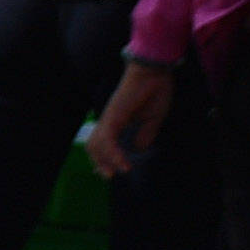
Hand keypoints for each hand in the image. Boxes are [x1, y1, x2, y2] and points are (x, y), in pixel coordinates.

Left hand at [90, 57, 173, 177]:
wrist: (154, 73)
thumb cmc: (155, 91)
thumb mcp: (153, 119)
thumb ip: (145, 134)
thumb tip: (139, 149)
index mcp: (117, 121)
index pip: (102, 143)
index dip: (103, 158)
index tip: (111, 171)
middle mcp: (109, 121)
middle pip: (93, 145)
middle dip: (99, 162)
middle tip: (109, 175)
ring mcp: (109, 118)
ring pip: (97, 144)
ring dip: (104, 161)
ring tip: (115, 173)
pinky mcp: (113, 117)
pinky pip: (108, 140)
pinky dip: (114, 154)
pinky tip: (124, 165)